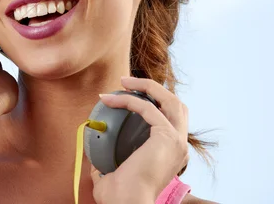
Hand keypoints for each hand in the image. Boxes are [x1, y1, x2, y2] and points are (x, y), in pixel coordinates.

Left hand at [90, 76, 188, 203]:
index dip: (152, 101)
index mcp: (172, 154)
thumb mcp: (113, 175)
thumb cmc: (119, 196)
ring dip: (147, 86)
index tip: (126, 94)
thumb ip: (107, 164)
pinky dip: (129, 99)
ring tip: (122, 81)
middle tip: (125, 81)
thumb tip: (93, 156)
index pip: (170, 118)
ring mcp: (177, 141)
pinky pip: (148, 108)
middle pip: (176, 104)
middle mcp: (180, 146)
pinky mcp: (168, 137)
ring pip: (171, 100)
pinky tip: (111, 99)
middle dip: (153, 88)